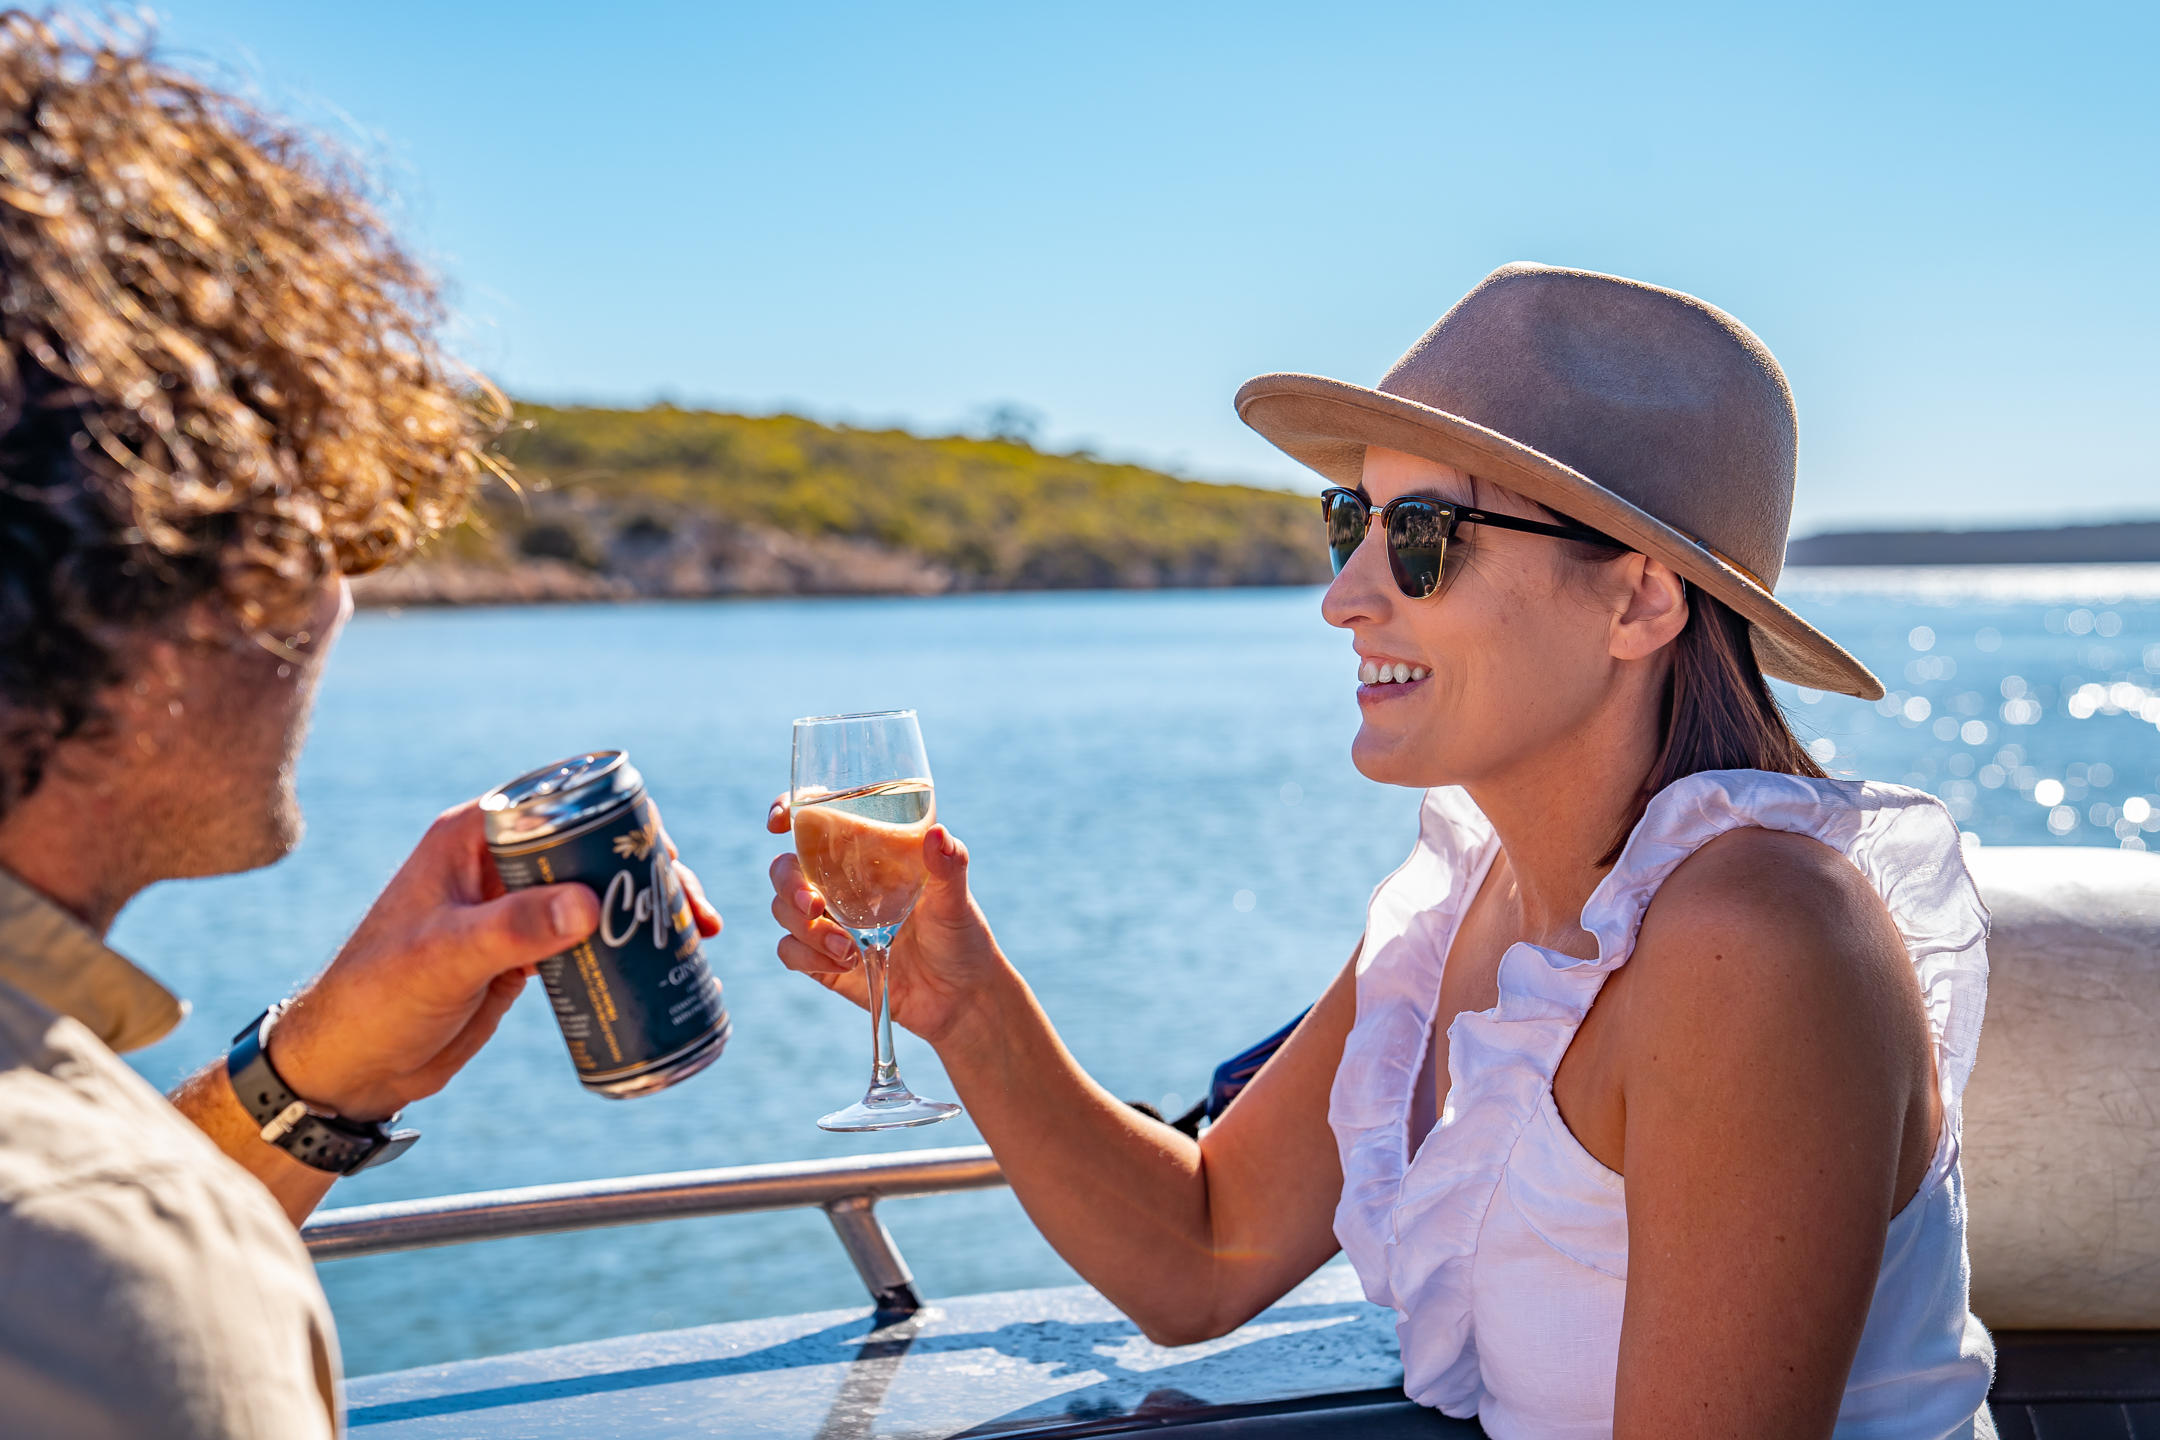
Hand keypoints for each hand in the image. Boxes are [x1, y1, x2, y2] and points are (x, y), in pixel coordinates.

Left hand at [268, 800, 722, 1120]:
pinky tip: (660, 962)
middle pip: (592, 848)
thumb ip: (512, 928)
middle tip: (692, 909)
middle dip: (649, 871)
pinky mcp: (520, 952)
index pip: (559, 805)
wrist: (348, 1067)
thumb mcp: (444, 957)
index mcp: (470, 838)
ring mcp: (510, 908)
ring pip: (596, 891)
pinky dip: (626, 944)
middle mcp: (495, 863)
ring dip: (645, 908)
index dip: (620, 819)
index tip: (664, 853)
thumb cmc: (374, 998)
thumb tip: (589, 903)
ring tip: (695, 937)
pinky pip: (585, 936)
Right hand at [765, 793, 1008, 1047]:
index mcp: (866, 854)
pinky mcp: (822, 960)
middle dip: (787, 882)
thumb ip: (949, 866)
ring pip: (782, 910)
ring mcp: (828, 922)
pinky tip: (843, 964)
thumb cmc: (961, 935)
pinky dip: (807, 956)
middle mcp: (839, 883)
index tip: (779, 822)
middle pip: (785, 867)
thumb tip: (937, 834)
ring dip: (803, 928)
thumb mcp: (955, 899)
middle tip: (812, 905)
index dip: (788, 812)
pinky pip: (789, 951)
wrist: (959, 998)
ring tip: (846, 948)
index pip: (814, 822)